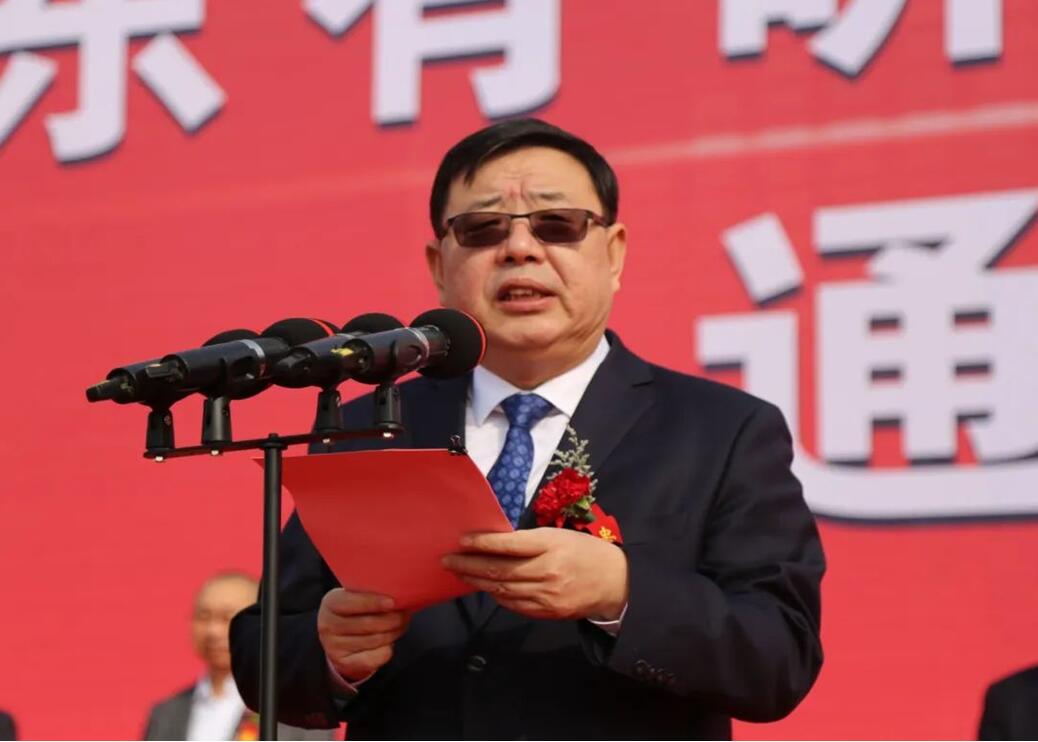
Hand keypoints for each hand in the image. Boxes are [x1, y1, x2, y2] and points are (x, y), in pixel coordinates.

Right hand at [317, 589, 409, 681]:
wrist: (337, 637)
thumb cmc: (353, 610)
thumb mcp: (354, 596)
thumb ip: (370, 593)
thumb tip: (399, 594)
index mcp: (330, 603)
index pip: (351, 602)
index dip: (373, 602)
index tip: (392, 602)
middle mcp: (328, 625)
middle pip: (367, 624)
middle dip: (392, 619)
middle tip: (405, 614)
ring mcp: (334, 647)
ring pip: (375, 640)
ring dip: (394, 632)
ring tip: (401, 624)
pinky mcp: (344, 663)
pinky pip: (376, 657)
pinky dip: (388, 649)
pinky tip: (389, 641)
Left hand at [442, 528, 628, 620]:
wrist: (614, 582)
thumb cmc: (584, 551)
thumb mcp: (560, 536)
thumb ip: (530, 540)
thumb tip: (494, 542)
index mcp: (551, 545)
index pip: (509, 545)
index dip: (482, 543)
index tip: (462, 540)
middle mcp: (546, 571)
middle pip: (499, 570)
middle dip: (469, 565)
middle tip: (448, 560)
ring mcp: (545, 595)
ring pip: (502, 589)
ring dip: (476, 581)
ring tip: (459, 573)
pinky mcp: (546, 612)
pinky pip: (513, 604)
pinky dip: (495, 595)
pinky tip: (484, 587)